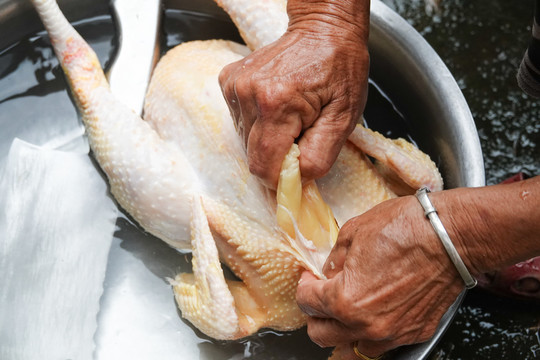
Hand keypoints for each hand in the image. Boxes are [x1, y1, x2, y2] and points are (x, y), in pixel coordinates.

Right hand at [219, 0, 369, 187]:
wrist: (323, 29)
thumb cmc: (340, 69)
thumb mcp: (344, 117)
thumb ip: (320, 156)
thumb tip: (296, 181)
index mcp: (276, 103)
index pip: (264, 166)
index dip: (282, 177)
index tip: (299, 168)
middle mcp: (248, 94)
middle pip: (253, 156)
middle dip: (278, 157)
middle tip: (302, 136)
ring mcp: (234, 86)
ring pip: (246, 141)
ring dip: (269, 140)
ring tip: (293, 117)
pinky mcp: (228, 82)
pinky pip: (241, 123)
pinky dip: (260, 124)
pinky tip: (278, 106)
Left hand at [296, 194, 464, 357]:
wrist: (452, 236)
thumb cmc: (407, 228)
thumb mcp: (354, 231)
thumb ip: (334, 258)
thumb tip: (328, 272)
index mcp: (345, 298)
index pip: (307, 302)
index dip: (304, 285)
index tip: (309, 278)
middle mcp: (366, 324)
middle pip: (321, 334)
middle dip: (315, 314)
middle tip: (320, 297)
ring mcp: (392, 333)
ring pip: (351, 350)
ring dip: (341, 332)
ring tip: (344, 311)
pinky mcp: (415, 333)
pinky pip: (383, 345)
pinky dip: (371, 334)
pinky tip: (373, 314)